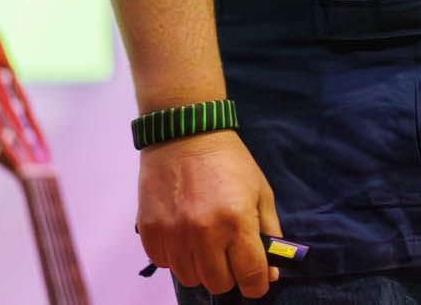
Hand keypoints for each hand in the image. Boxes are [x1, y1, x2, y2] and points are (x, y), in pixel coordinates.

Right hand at [137, 130, 282, 298]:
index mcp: (237, 222)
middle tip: (229, 255)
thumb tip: (270, 273)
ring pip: (190, 277)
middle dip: (229, 275)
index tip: (257, 281)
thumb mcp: (260, 192)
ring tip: (205, 241)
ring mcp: (174, 233)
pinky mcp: (150, 230)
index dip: (257, 285)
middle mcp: (204, 232)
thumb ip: (269, 233)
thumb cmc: (230, 163)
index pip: (251, 276)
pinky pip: (164, 263)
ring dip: (201, 266)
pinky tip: (184, 234)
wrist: (186, 134)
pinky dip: (176, 256)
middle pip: (219, 283)